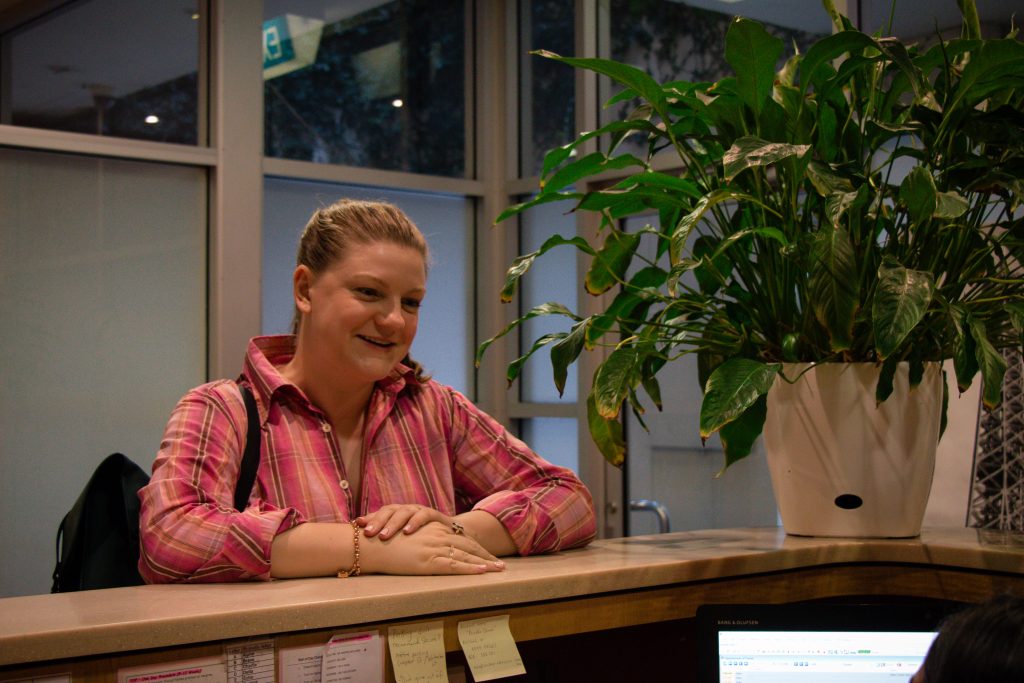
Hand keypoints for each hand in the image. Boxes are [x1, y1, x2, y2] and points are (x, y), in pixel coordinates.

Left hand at [356, 504, 450, 540]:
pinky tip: (407, 532)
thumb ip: (389, 539)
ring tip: (384, 536)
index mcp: (396, 514)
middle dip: (378, 521)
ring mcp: (419, 510)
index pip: (380, 513)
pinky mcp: (433, 514)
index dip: (369, 517)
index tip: (357, 524)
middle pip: (389, 510)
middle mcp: (406, 510)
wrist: (449, 535)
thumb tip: (363, 547)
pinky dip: (414, 523)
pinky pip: (423, 515)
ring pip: (403, 512)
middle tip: (368, 533)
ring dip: (393, 523)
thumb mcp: (404, 539)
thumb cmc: (421, 539)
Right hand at [360, 520, 504, 574]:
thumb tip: (431, 546)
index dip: (477, 548)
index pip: (461, 539)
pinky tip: (483, 571)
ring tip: (499, 569)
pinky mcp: (429, 561)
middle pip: (468, 546)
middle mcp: (437, 536)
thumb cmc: (385, 541)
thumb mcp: (409, 536)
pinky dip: (470, 569)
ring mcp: (434, 548)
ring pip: (466, 556)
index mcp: (434, 529)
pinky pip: (454, 566)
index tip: (489, 556)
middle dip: (486, 556)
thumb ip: (423, 538)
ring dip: (484, 563)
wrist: (371, 544)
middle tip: (501, 565)